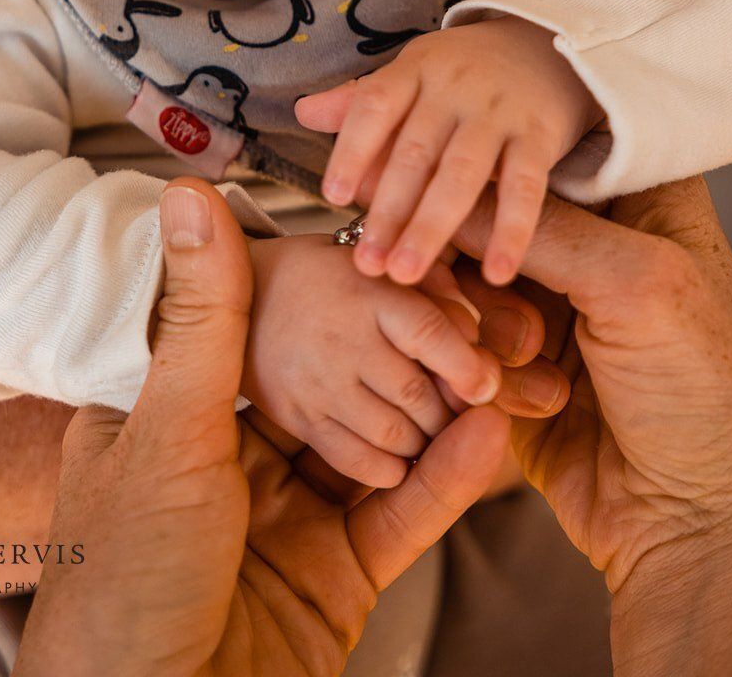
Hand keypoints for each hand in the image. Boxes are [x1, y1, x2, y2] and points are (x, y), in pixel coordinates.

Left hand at [15, 179, 509, 676]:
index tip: (382, 243)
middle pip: (329, 387)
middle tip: (461, 299)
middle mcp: (233, 462)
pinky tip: (488, 434)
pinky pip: (399, 515)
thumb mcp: (169, 429)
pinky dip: (445, 478)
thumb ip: (204, 315)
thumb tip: (188, 190)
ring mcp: (287, 521)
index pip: (259, 332)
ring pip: (376, 445)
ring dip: (432, 407)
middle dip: (394, 349)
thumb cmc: (122, 580)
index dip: (320, 289)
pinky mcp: (335, 579)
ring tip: (494, 357)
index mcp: (172, 416)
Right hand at [241, 233, 503, 485]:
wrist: (246, 293)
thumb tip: (475, 335)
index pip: (429, 333)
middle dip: (450, 412)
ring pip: (394, 434)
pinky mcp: (296, 415)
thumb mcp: (377, 264)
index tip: (486, 386)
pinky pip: (355, 459)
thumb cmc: (329, 277)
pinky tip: (400, 455)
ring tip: (429, 429)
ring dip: (425, 441)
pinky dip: (389, 467)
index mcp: (368, 292)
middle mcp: (342, 339)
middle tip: (459, 411)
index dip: (466, 366)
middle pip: (418, 393)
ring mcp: (317, 382)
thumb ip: (432, 292)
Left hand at [296, 16, 603, 286]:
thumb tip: (303, 113)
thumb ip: (362, 99)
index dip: (352, 149)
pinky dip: (512, 233)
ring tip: (407, 274)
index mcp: (416, 69)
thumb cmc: (464, 70)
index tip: (334, 196)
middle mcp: (455, 87)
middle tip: (366, 262)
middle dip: (388, 211)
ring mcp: (499, 111)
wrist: (546, 43)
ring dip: (433, 228)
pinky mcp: (540, 135)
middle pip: (415, 152)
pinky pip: (527, 189)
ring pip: (462, 175)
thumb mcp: (414, 71)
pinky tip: (496, 276)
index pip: (376, 105)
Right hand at [453, 176, 731, 673]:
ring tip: (520, 353)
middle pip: (494, 211)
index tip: (451, 165)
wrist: (704, 524)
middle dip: (476, 248)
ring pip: (468, 276)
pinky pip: (463, 340)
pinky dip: (477, 363)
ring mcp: (552, 303)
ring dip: (478, 316)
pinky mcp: (515, 365)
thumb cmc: (706, 391)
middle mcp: (594, 242)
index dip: (498, 156)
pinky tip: (513, 392)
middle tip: (464, 274)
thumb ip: (539, 226)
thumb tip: (447, 188)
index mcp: (640, 196)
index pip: (548, 147)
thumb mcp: (634, 283)